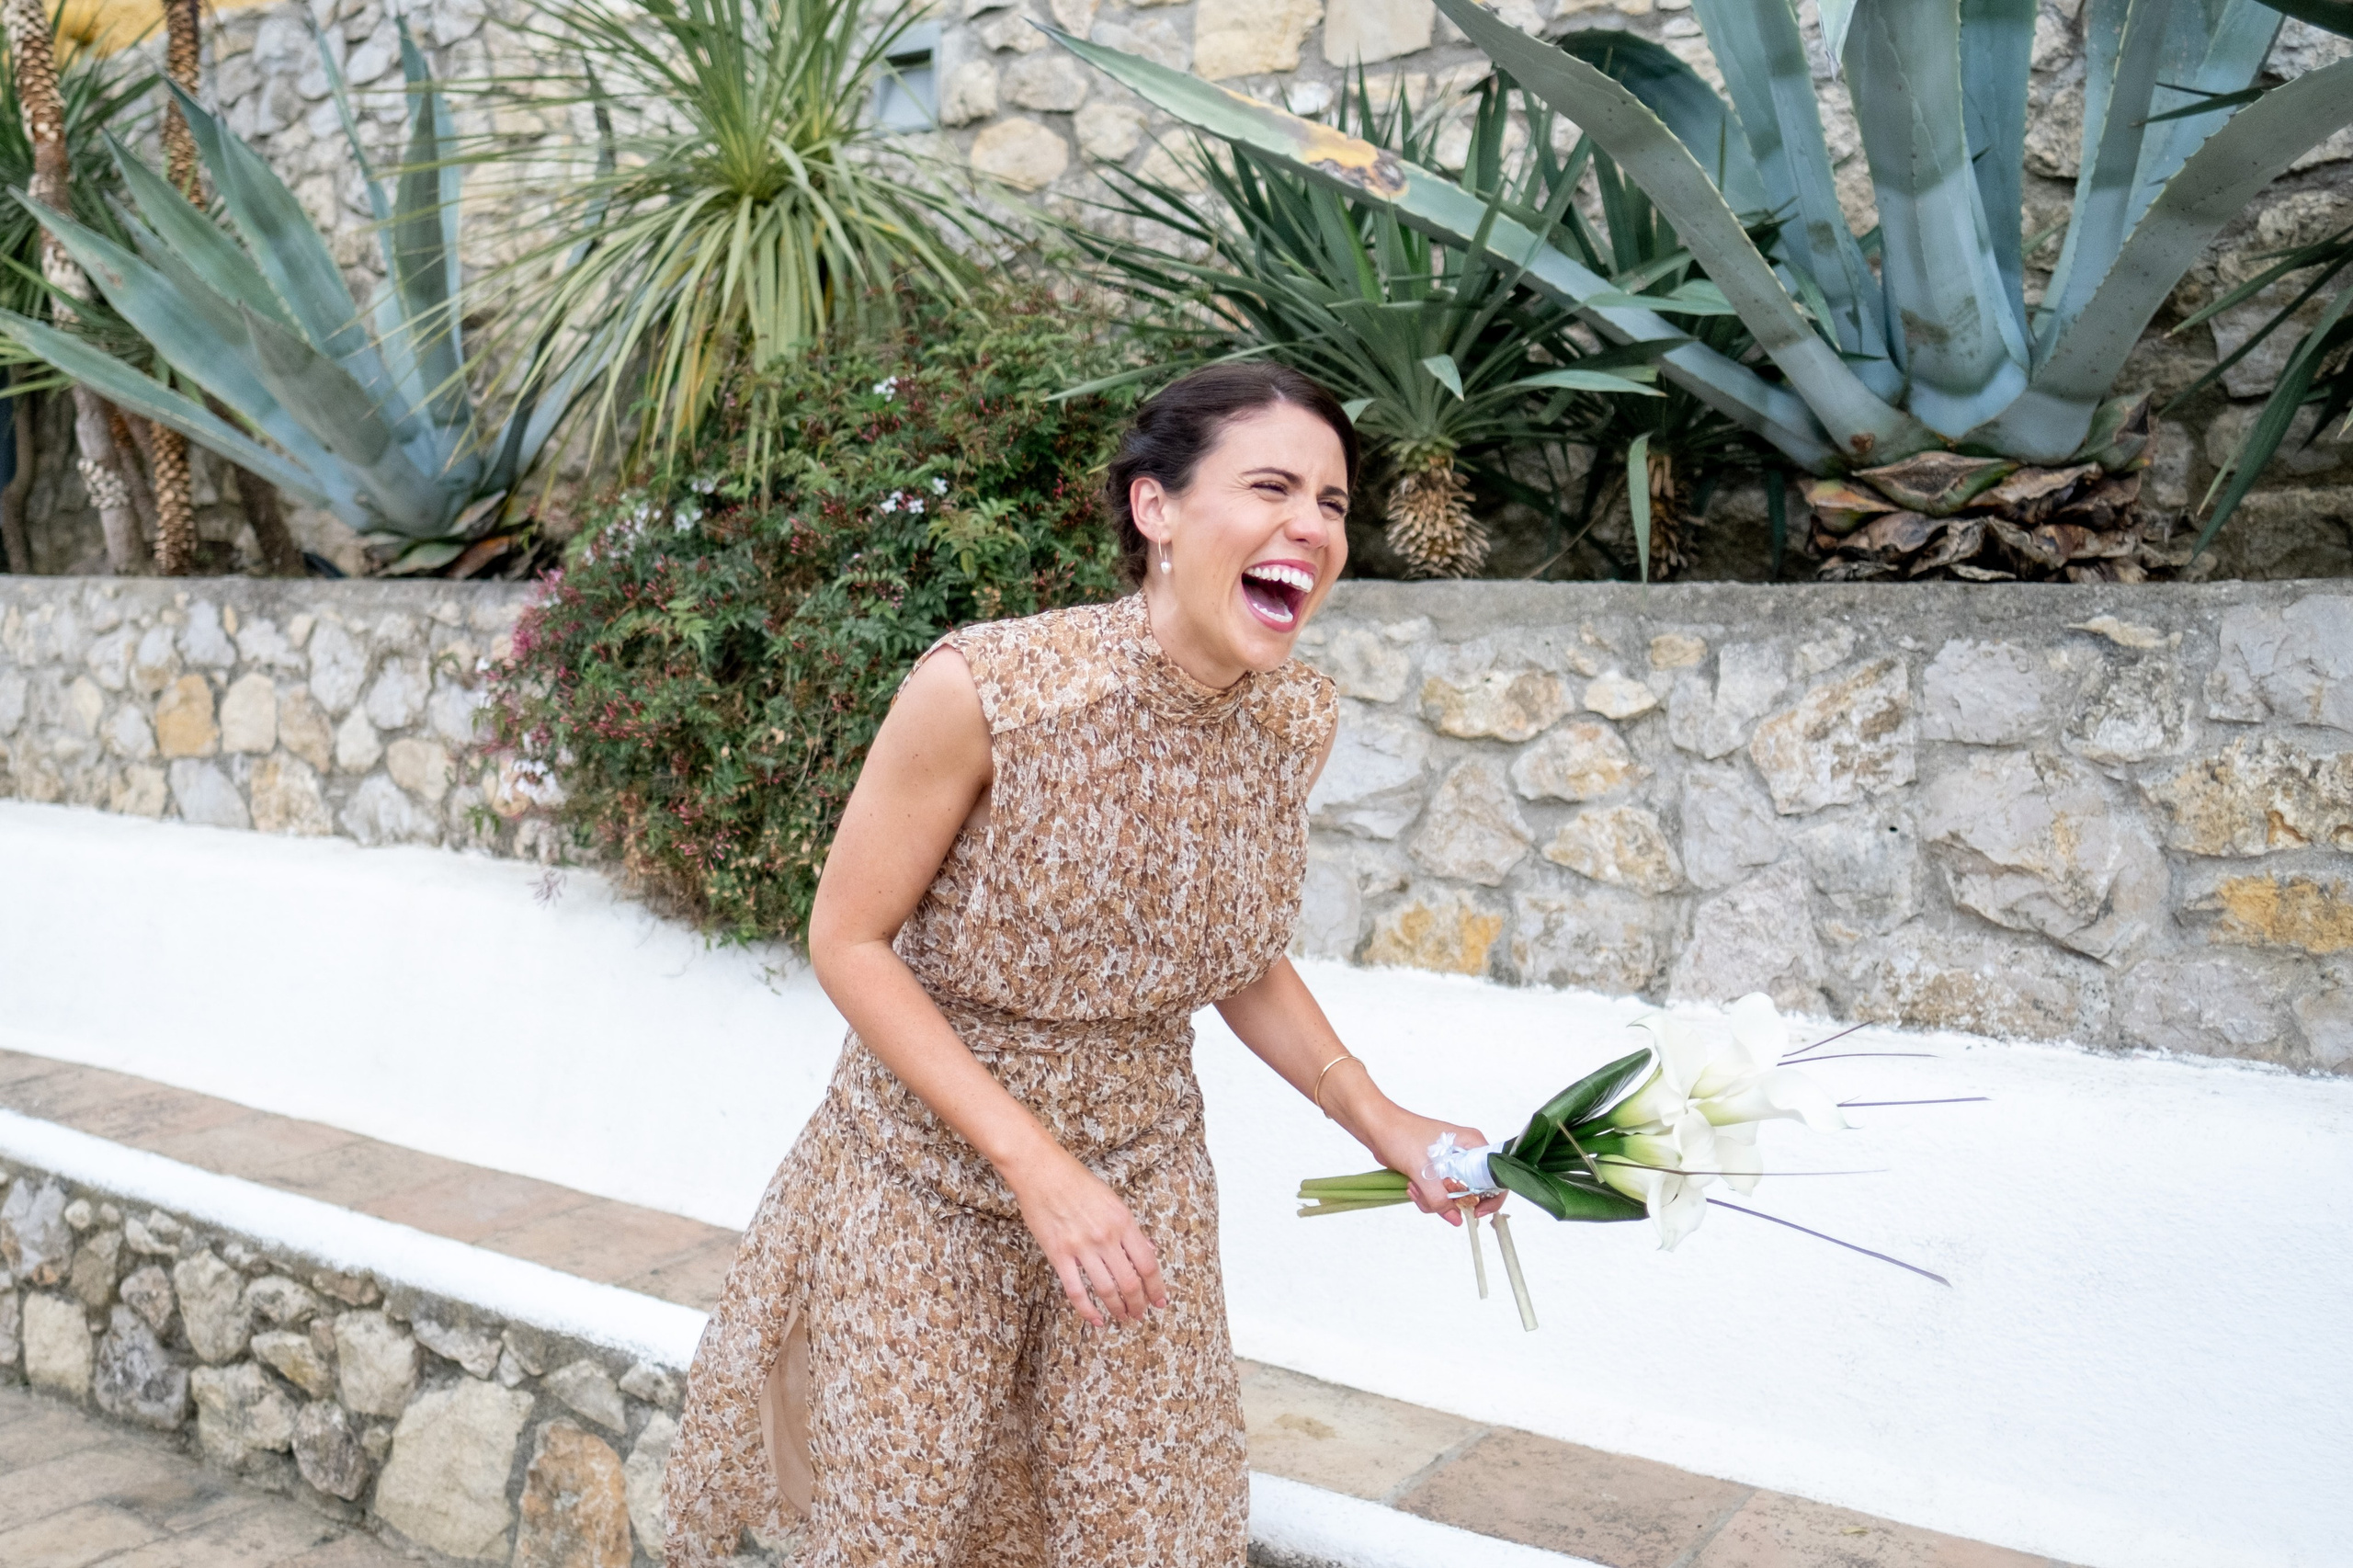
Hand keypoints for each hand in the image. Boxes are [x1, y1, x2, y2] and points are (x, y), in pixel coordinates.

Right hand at [1006, 1150, 1168, 1326]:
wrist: (1042, 1172)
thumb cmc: (1078, 1181)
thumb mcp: (1113, 1200)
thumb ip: (1130, 1228)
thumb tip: (1148, 1250)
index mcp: (1123, 1221)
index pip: (1147, 1263)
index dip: (1156, 1287)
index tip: (1160, 1300)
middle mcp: (1106, 1237)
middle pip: (1130, 1282)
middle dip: (1138, 1304)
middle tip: (1140, 1314)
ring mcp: (1081, 1247)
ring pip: (1106, 1290)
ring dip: (1117, 1309)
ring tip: (1122, 1317)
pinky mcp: (1058, 1254)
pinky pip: (1076, 1290)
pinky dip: (1087, 1310)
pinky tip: (1096, 1320)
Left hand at [1364, 1109, 1506, 1226]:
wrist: (1376, 1126)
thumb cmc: (1401, 1136)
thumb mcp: (1423, 1171)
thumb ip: (1440, 1199)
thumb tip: (1457, 1220)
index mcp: (1472, 1144)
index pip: (1496, 1177)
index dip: (1490, 1199)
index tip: (1474, 1212)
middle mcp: (1466, 1153)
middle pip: (1473, 1191)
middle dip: (1450, 1200)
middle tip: (1430, 1194)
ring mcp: (1451, 1163)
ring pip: (1452, 1196)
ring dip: (1432, 1199)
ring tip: (1414, 1185)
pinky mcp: (1436, 1171)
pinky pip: (1438, 1194)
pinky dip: (1425, 1196)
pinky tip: (1410, 1185)